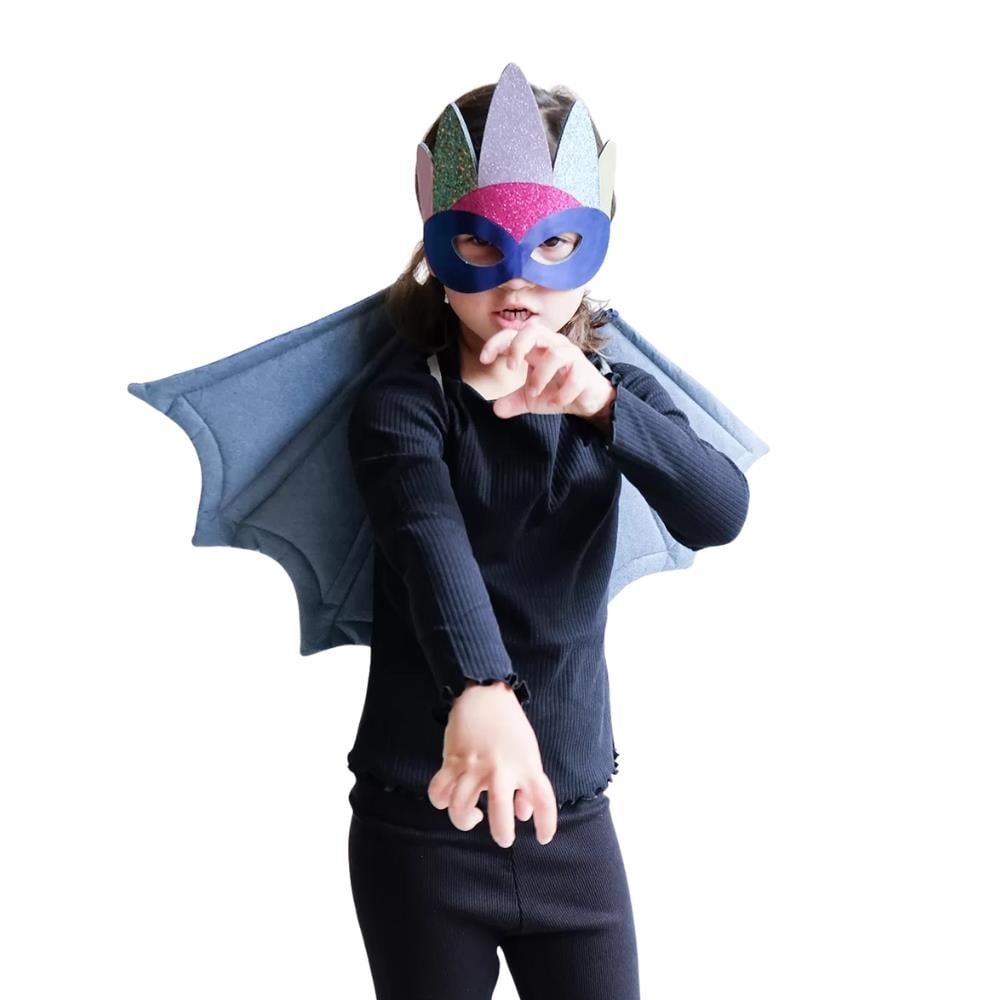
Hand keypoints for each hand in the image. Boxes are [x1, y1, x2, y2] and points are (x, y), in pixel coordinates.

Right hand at [427, 681, 558, 847]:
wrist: (485, 695)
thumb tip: (523, 814)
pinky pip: (439, 791)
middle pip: (501, 813)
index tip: (542, 838)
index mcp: (526, 766)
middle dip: (502, 833)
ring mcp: (474, 766)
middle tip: (503, 838)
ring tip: (473, 816)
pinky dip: (440, 801)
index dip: (546, 825)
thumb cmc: (510, 726)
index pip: (544, 801)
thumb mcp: (528, 754)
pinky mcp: (452, 760)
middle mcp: (501, 769)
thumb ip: (528, 785)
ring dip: (465, 819)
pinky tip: (448, 800)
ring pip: (461, 806)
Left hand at [479, 318, 614, 420]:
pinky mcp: (585, 372)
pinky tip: (555, 402)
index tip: (484, 359)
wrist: (589, 400)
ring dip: (540, 376)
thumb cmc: (558, 389)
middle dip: (519, 346)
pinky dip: (562, 393)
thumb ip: (512, 401)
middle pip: (534, 330)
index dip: (497, 342)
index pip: (514, 334)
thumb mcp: (530, 398)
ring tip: (533, 393)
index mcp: (536, 347)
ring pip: (555, 353)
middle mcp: (553, 346)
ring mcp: (571, 357)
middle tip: (511, 368)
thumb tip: (495, 409)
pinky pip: (574, 377)